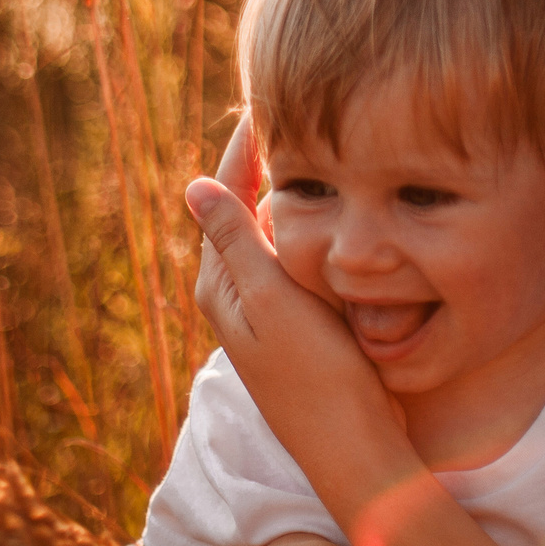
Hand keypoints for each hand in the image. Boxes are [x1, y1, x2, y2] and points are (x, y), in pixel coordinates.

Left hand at [185, 119, 489, 545]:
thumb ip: (236, 242)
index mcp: (220, 284)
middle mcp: (237, 293)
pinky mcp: (299, 320)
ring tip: (315, 142)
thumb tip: (191, 186)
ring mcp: (268, 308)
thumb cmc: (317, 374)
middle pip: (243, 207)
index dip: (244, 147)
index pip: (223, 195)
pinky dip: (310, 222)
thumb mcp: (274, 301)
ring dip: (289, 190)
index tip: (264, 101)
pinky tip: (336, 207)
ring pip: (271, 230)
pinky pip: (296, 253)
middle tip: (291, 108)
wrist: (353, 444)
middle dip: (264, 160)